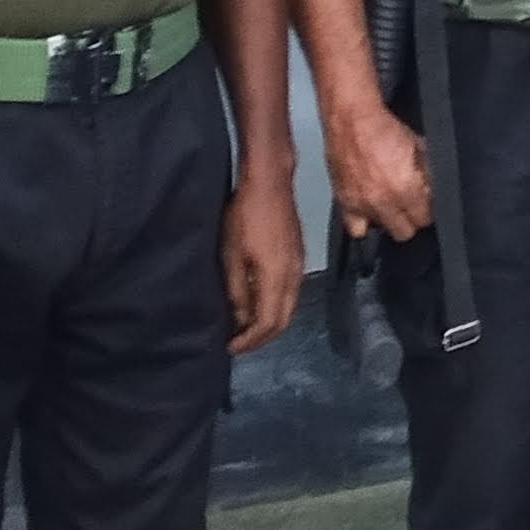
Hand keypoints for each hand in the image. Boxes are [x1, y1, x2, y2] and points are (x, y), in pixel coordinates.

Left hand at [223, 185, 304, 354]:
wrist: (270, 182)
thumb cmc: (244, 216)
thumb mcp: (231, 256)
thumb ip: (237, 291)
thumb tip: (239, 319)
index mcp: (276, 278)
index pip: (269, 323)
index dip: (250, 341)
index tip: (230, 347)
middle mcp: (293, 276)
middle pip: (284, 320)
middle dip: (262, 337)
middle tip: (239, 343)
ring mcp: (298, 266)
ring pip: (290, 307)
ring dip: (270, 322)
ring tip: (246, 326)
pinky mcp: (297, 256)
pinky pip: (291, 292)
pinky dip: (276, 306)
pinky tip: (259, 301)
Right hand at [321, 101, 432, 240]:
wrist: (352, 120)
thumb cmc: (385, 129)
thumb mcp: (419, 147)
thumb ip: (428, 172)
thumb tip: (433, 189)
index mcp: (405, 189)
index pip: (424, 219)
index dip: (429, 211)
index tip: (427, 204)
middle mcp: (382, 202)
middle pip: (404, 231)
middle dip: (411, 220)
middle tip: (411, 206)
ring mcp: (361, 205)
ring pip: (382, 230)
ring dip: (389, 221)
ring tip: (392, 206)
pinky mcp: (344, 203)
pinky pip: (355, 229)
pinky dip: (364, 223)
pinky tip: (370, 212)